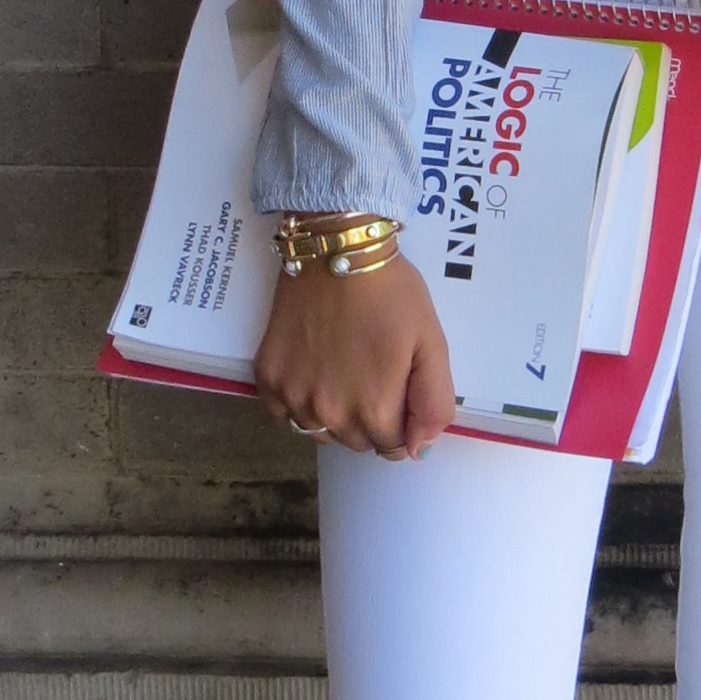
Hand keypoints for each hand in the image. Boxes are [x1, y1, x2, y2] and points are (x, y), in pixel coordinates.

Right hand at [255, 255, 454, 459]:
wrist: (336, 249)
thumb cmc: (390, 294)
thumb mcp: (432, 344)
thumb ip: (433, 403)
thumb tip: (417, 450)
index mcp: (374, 412)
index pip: (394, 447)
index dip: (403, 420)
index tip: (399, 386)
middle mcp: (330, 416)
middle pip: (357, 442)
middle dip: (370, 418)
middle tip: (373, 371)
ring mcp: (294, 398)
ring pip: (320, 431)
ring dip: (334, 413)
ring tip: (343, 368)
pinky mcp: (267, 378)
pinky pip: (282, 414)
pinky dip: (297, 402)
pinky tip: (312, 369)